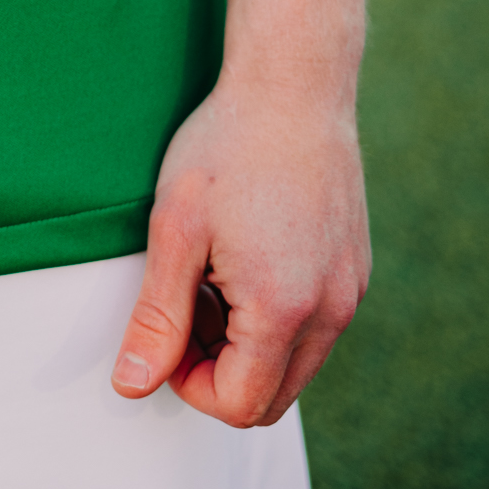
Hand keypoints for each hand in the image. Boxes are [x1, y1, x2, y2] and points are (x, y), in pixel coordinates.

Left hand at [110, 70, 369, 425]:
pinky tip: (244, 256)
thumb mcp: (175, 229)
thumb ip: (157, 317)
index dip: (187, 383)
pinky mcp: (355, 272)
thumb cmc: (228, 145)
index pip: (238, 405)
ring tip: (211, 273)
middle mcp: (331, 312)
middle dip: (217, 370)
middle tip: (184, 302)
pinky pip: (315, 328)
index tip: (164, 328)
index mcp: (283, 310)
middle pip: (271, 398)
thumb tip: (133, 385)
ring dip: (245, 344)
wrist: (292, 84)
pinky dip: (275, 317)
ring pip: (294, 365)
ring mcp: (350, 292)